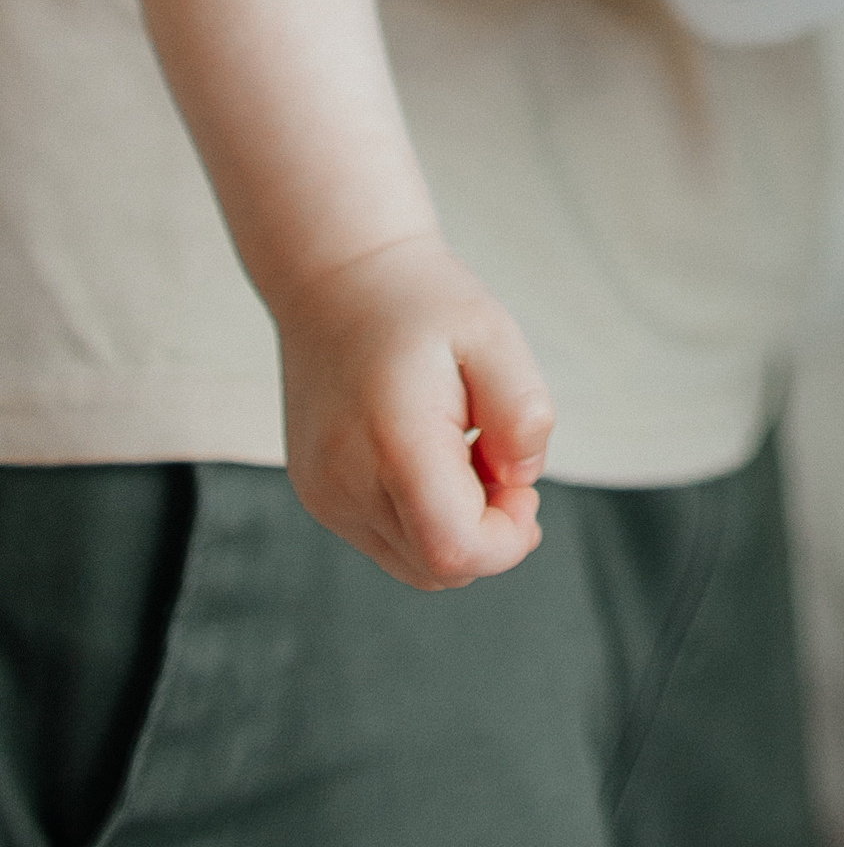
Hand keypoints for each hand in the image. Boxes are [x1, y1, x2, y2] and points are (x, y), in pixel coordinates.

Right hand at [275, 233, 551, 592]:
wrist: (338, 278)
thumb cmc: (422, 303)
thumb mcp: (494, 334)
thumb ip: (522, 412)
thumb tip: (522, 481)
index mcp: (393, 442)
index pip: (455, 551)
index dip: (507, 540)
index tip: (523, 486)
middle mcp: (345, 482)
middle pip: (438, 569)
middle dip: (489, 532)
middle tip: (498, 454)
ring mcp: (324, 495)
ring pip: (412, 564)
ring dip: (456, 528)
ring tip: (465, 449)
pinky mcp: (317, 495)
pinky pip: (386, 541)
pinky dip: (423, 519)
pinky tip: (432, 456)